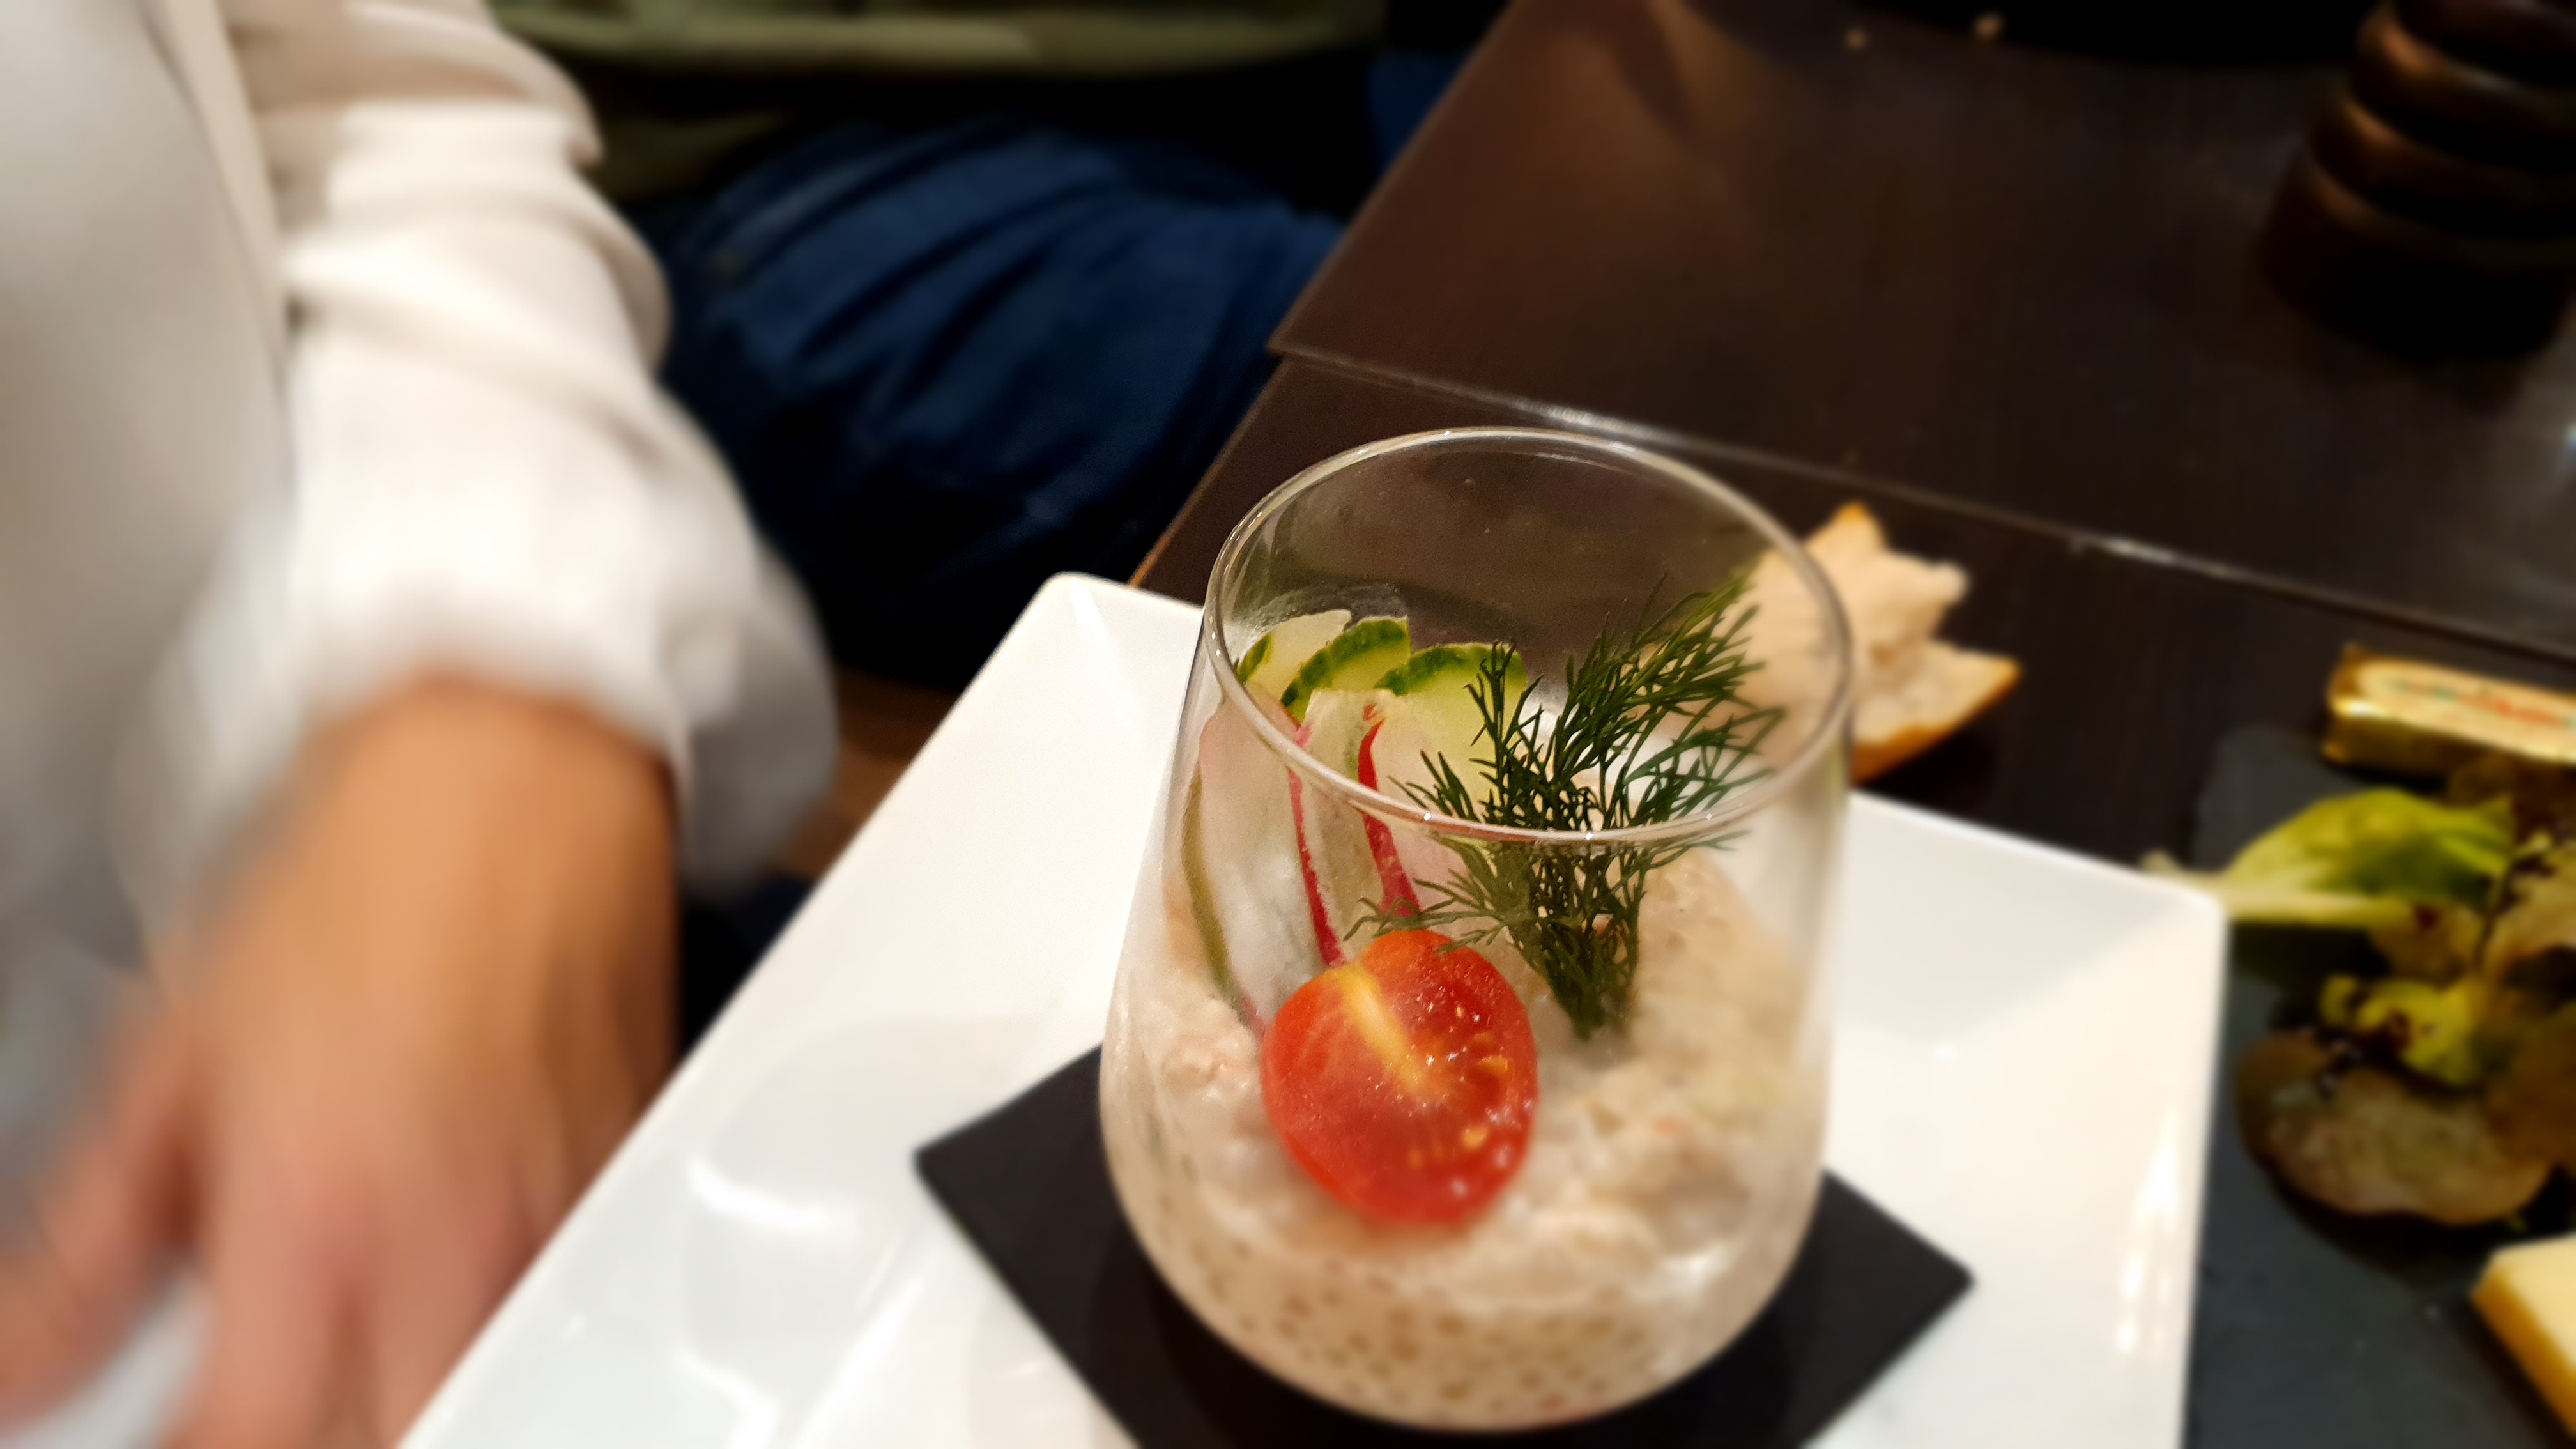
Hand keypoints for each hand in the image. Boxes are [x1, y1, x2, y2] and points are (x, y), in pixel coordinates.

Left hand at [0, 677, 676, 1446]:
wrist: (520, 776)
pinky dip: (496, 1320)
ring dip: (406, 1394)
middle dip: (315, 1438)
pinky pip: (562, 1306)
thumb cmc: (362, 877)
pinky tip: (444, 1269)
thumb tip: (11, 1365)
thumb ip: (80, 1239)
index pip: (245, 1439)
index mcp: (321, 1210)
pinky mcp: (620, 1186)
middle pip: (385, 1441)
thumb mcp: (167, 1052)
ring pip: (484, 1389)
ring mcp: (556, 1219)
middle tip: (255, 1394)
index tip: (155, 1440)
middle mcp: (454, 1235)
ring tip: (348, 1335)